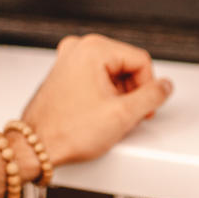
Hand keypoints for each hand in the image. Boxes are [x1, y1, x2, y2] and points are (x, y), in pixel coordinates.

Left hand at [20, 34, 173, 166]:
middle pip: (127, 65)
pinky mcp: (64, 73)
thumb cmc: (65, 132)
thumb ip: (153, 96)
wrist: (33, 149)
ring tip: (110, 117)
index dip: (148, 87)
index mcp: (93, 49)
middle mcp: (78, 48)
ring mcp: (69, 60)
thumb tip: (165, 86)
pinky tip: (99, 114)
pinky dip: (104, 95)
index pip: (141, 61)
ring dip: (119, 95)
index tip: (142, 108)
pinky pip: (98, 78)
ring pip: (114, 73)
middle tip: (127, 115)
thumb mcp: (123, 115)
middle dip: (133, 92)